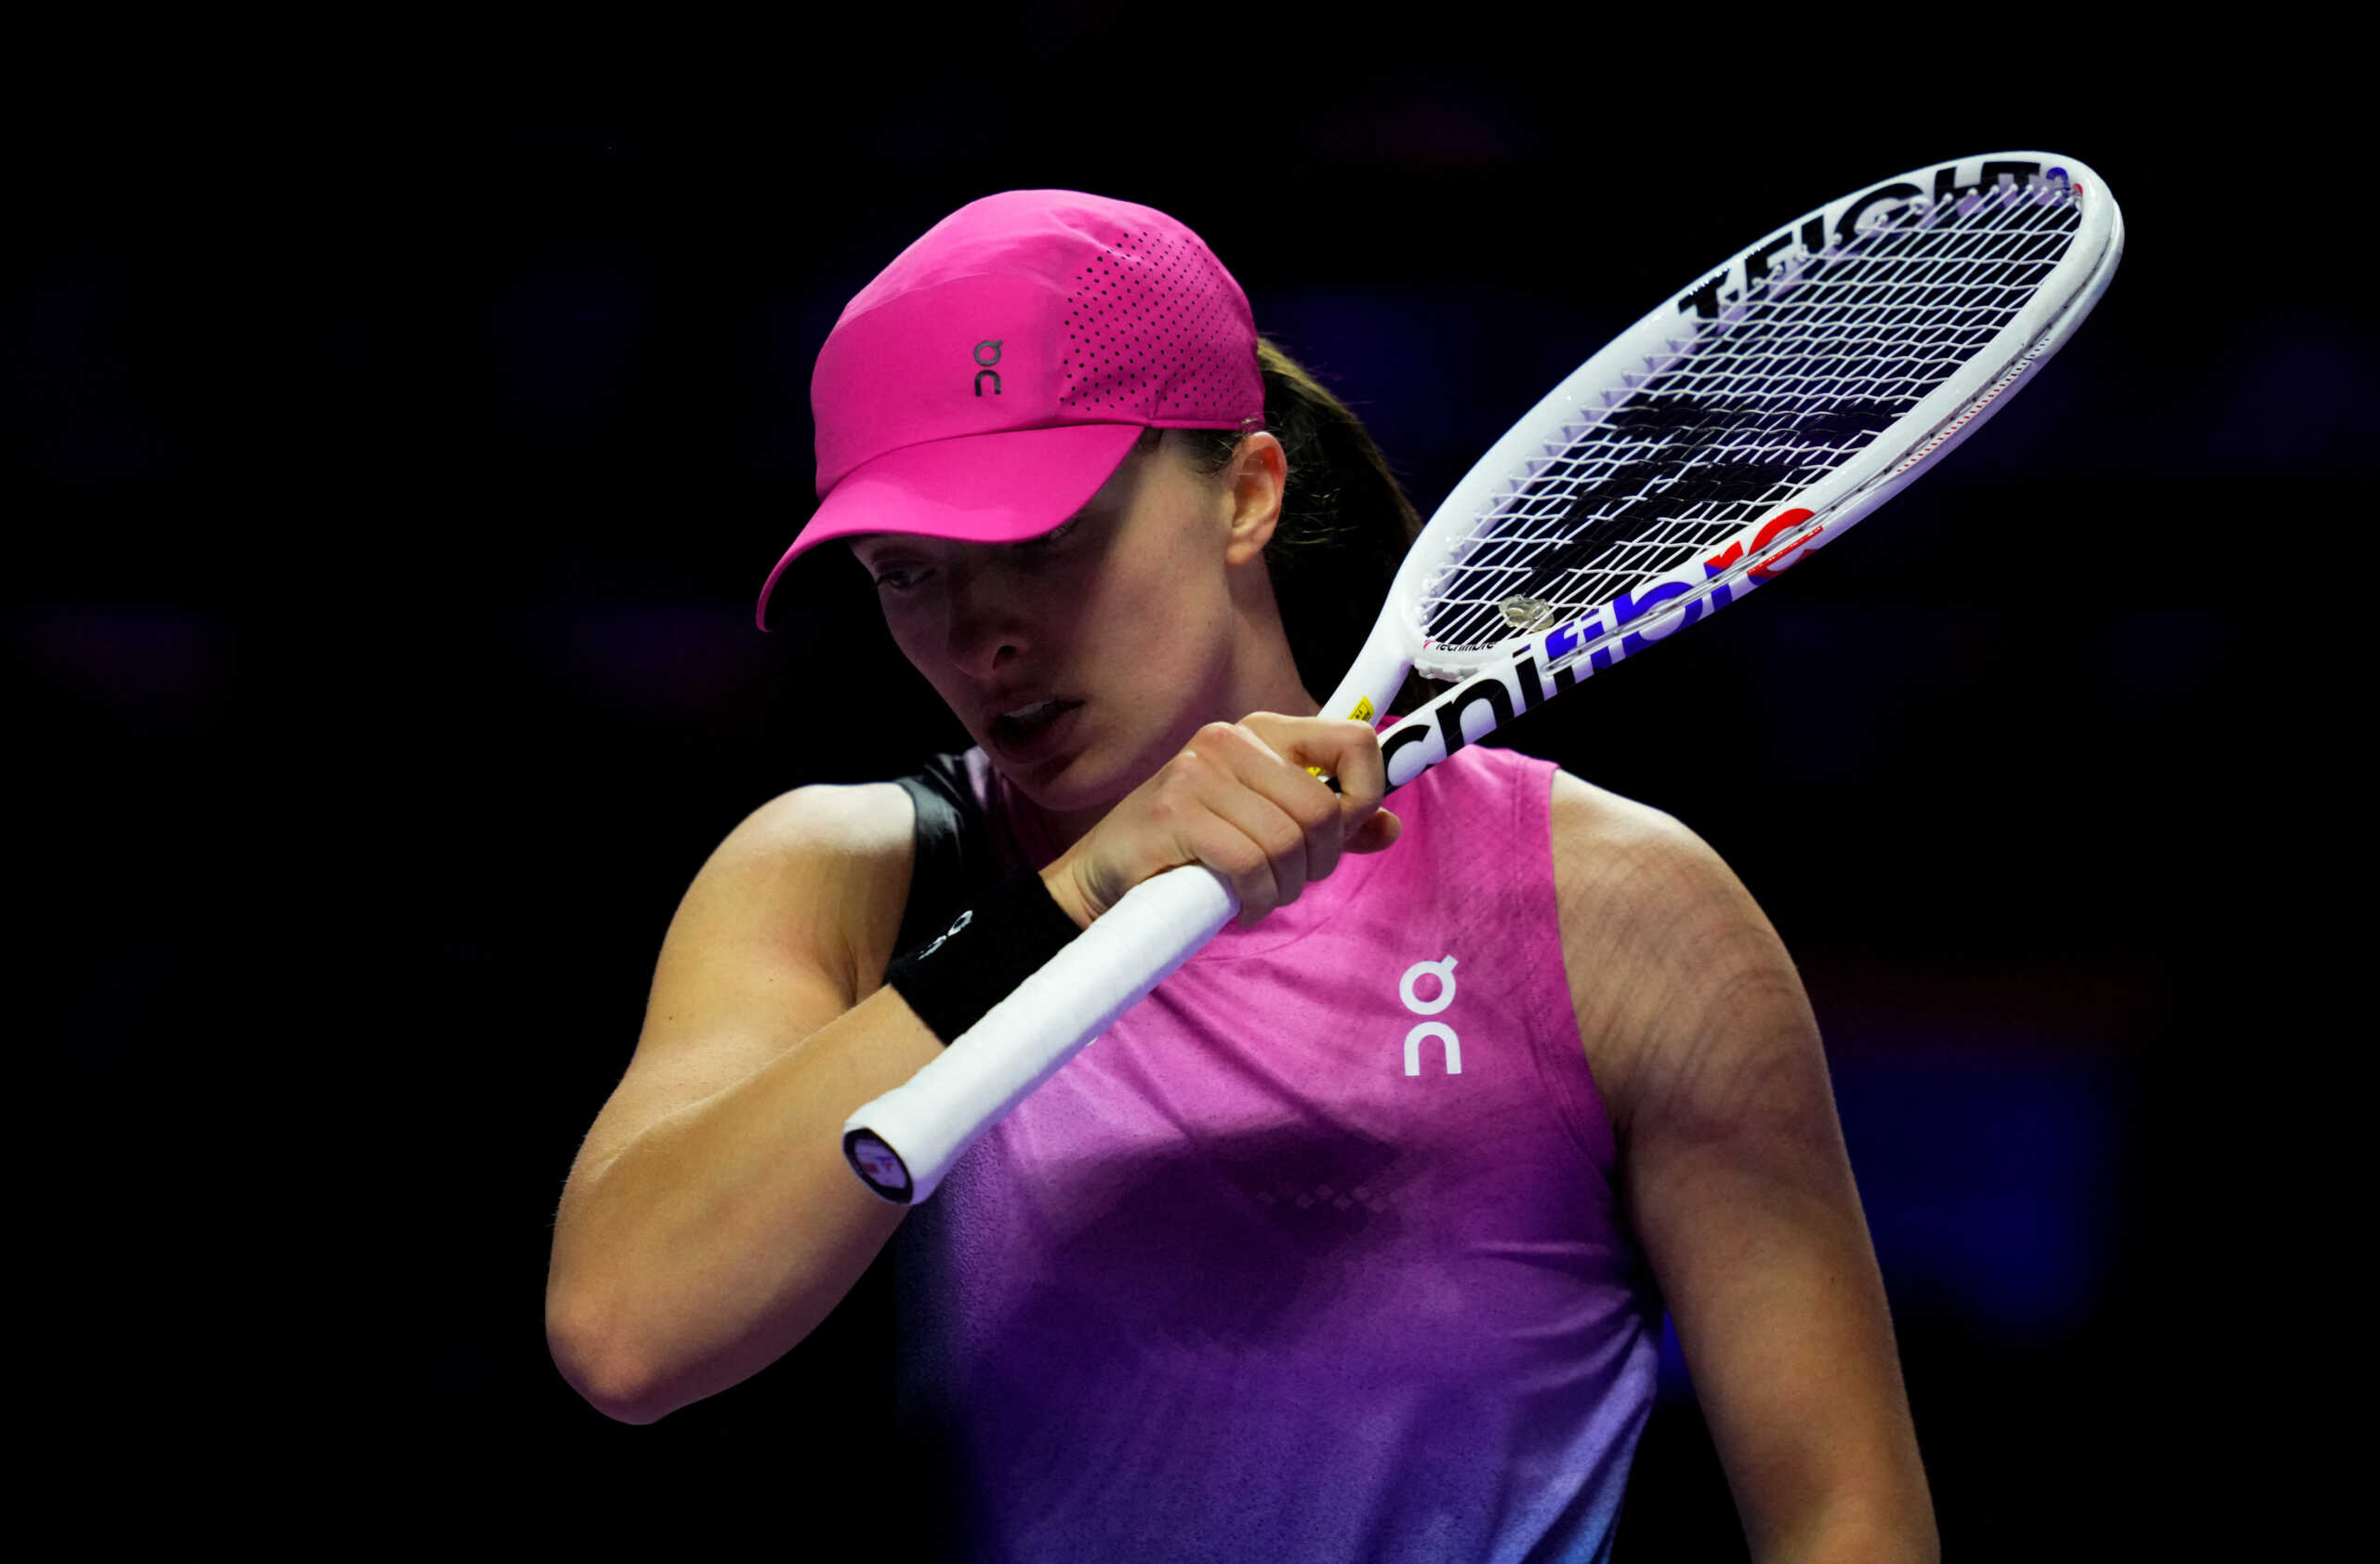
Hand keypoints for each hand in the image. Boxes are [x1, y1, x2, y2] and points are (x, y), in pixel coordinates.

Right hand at [1041, 715, 1401, 929]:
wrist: (1103, 879)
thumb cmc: (1189, 852)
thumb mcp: (1265, 827)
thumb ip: (1329, 824)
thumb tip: (1390, 826)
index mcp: (1261, 733)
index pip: (1354, 739)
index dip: (1366, 793)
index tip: (1342, 831)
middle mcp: (1230, 740)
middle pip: (1323, 809)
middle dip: (1316, 862)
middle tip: (1285, 881)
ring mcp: (1199, 771)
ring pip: (1288, 842)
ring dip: (1282, 887)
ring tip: (1256, 894)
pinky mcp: (1175, 811)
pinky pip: (1250, 864)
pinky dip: (1254, 899)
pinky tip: (1237, 903)